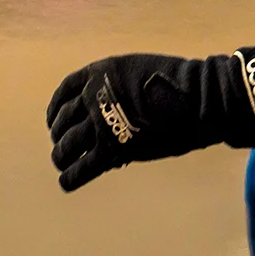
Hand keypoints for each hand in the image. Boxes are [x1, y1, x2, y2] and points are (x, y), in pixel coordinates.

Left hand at [45, 44, 254, 190]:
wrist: (200, 98)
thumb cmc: (180, 86)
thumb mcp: (140, 72)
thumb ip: (119, 88)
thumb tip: (112, 109)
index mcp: (99, 73)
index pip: (65, 91)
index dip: (56, 109)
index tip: (54, 120)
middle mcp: (93, 95)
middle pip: (64, 120)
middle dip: (59, 135)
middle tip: (60, 146)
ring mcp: (101, 123)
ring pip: (67, 144)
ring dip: (61, 156)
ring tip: (62, 164)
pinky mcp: (112, 148)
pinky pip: (83, 166)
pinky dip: (71, 176)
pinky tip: (67, 183)